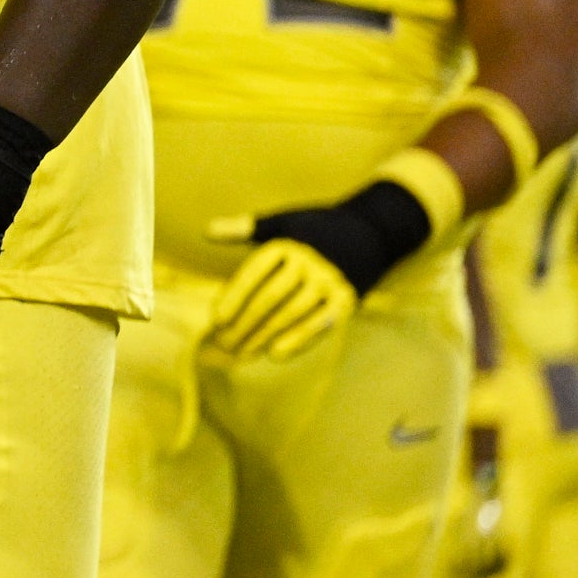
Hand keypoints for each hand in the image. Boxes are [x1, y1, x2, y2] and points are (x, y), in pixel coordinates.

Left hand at [199, 177, 432, 361]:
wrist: (371, 233)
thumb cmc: (314, 230)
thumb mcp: (281, 224)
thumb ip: (244, 229)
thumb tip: (206, 231)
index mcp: (287, 244)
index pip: (254, 274)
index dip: (234, 297)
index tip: (216, 319)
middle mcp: (309, 262)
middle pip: (270, 298)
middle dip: (245, 323)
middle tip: (223, 343)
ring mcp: (330, 281)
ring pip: (291, 314)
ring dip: (265, 336)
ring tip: (242, 353)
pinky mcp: (347, 299)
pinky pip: (319, 324)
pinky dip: (298, 340)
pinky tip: (275, 354)